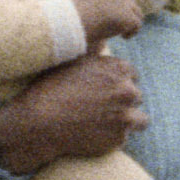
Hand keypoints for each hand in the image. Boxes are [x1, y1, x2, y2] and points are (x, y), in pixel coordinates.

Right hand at [0, 52, 142, 172]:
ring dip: (126, 121)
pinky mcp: (119, 138)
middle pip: (135, 96)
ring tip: (106, 124)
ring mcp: (125, 116)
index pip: (131, 75)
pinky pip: (123, 138)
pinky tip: (93, 135)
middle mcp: (126, 90)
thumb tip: (105, 40)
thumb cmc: (52, 88)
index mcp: (118, 69)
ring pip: (139, 120)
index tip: (104, 90)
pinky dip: (112, 138)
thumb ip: (95, 52)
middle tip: (101, 108)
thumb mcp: (73, 61)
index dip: (117, 83)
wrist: (40, 122)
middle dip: (122, 102)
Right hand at [74, 0, 146, 43]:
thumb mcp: (88, 9)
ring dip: (131, 25)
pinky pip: (137, 25)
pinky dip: (131, 33)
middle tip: (120, 30)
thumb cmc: (77, 21)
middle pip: (132, 4)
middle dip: (128, 17)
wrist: (75, 25)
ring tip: (121, 35)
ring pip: (137, 15)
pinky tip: (122, 37)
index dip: (122, 10)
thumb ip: (100, 7)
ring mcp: (124, 4)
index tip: (114, 22)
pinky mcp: (128, 16)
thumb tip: (112, 14)